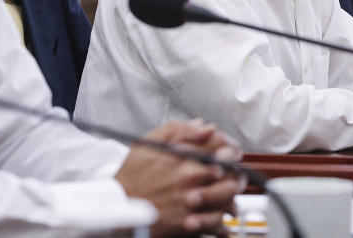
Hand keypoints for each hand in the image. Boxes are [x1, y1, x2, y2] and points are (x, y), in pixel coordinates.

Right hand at [115, 120, 243, 236]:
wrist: (116, 207)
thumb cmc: (131, 176)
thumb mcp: (149, 143)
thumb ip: (180, 130)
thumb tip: (206, 126)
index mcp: (185, 157)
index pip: (223, 148)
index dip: (231, 149)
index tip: (232, 153)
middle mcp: (191, 179)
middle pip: (232, 174)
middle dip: (236, 175)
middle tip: (236, 177)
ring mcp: (191, 203)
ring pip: (229, 199)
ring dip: (233, 198)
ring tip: (230, 198)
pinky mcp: (188, 225)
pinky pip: (218, 224)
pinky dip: (223, 221)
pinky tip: (219, 217)